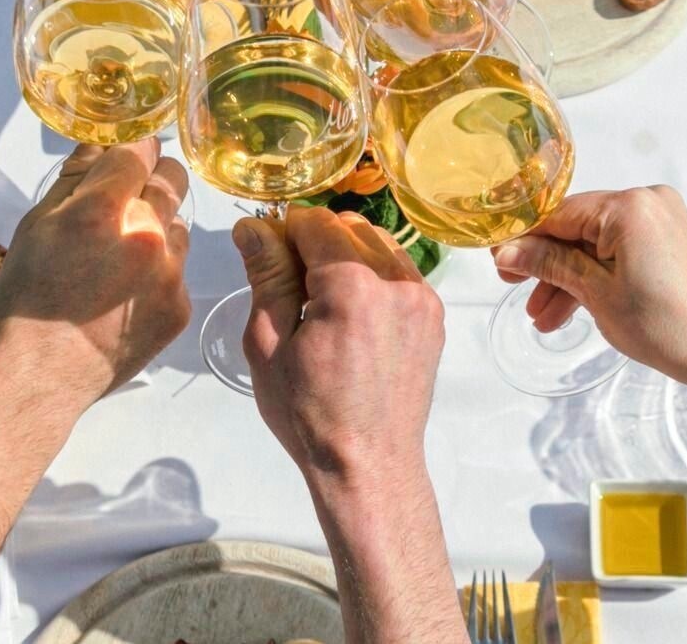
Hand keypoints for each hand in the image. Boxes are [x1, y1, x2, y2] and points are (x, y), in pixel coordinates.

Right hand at [0, 140, 190, 407]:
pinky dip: (159, 270)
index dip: (131, 149)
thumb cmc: (23, 301)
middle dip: (152, 178)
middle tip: (128, 195)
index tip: (125, 155)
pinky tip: (125, 291)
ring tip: (120, 254)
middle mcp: (145, 237)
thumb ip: (74, 180)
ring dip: (158, 226)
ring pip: (179, 224)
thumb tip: (101, 144)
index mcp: (102, 211)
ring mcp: (169, 274)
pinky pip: (178, 268)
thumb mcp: (35, 227)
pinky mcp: (180, 307)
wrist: (35, 377)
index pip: (138, 150)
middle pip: (172, 179)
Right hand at [235, 208, 444, 482]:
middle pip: (349, 227)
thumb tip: (252, 225)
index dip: (285, 234)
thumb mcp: (268, 345)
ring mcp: (422, 298)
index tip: (269, 263)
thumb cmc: (308, 415)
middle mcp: (397, 281)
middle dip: (317, 244)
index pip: (315, 222)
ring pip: (378, 244)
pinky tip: (355, 318)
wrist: (368, 464)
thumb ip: (267, 276)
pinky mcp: (433, 315)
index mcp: (353, 286)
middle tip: (294, 292)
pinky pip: (399, 271)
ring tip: (325, 306)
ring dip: (348, 257)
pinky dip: (374, 277)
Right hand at [491, 188, 686, 384]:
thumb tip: (506, 252)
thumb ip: (549, 265)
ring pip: (593, 243)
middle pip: (575, 227)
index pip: (558, 215)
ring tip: (542, 317)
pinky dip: (594, 275)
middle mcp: (645, 201)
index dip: (524, 240)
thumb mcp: (596, 294)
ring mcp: (658, 219)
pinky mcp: (666, 239)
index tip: (498, 263)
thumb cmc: (666, 325)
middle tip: (514, 289)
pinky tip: (569, 309)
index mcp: (628, 207)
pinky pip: (615, 250)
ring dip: (567, 276)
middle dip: (545, 263)